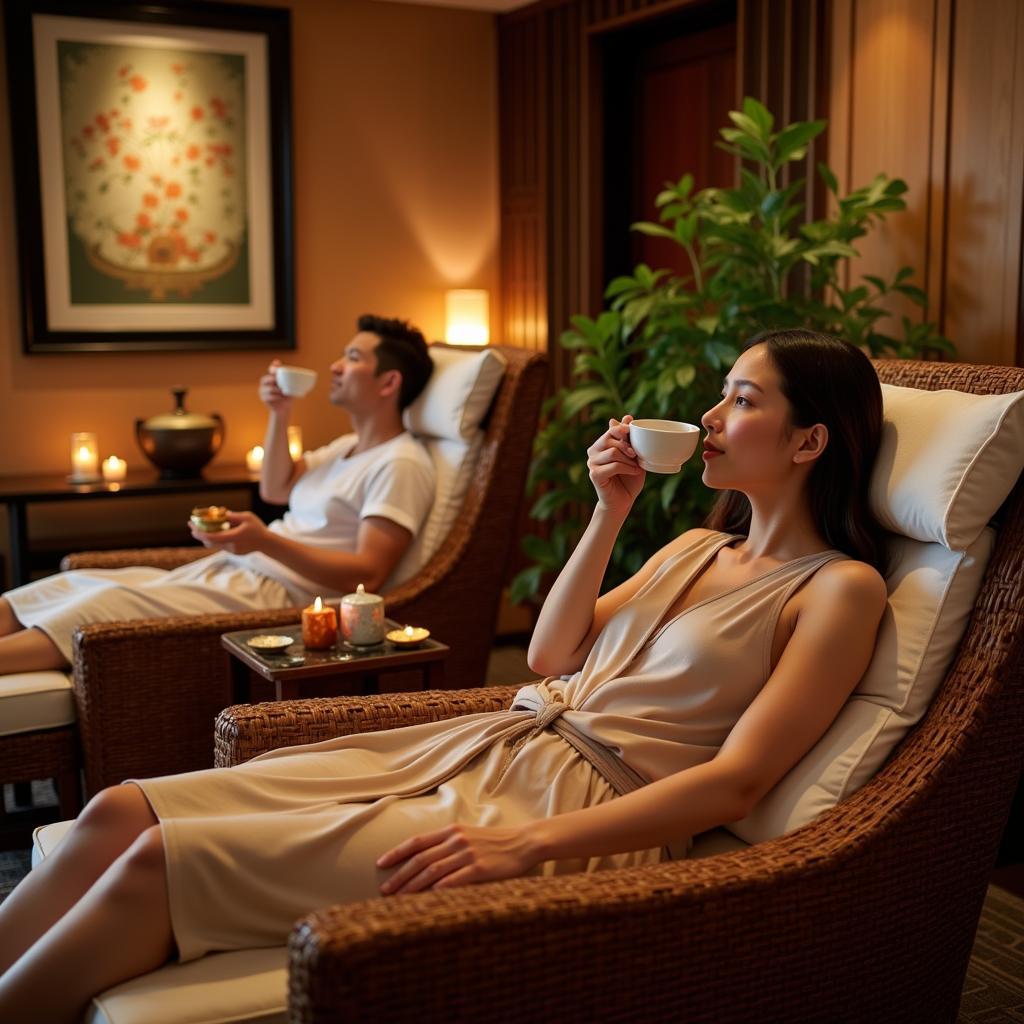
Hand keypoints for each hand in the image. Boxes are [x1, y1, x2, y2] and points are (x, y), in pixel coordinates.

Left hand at [188, 510, 268, 554]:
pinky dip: (215, 539)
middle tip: (192, 526)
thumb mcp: (247, 517)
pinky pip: (220, 545)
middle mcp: (230, 545)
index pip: (212, 536)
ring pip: (213, 544)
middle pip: (209, 542)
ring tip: (200, 528)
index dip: (199, 532)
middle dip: (198, 534)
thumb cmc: (258, 528)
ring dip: (206, 537)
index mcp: (233, 536)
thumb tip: (221, 513)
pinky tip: (214, 532)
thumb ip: (233, 516)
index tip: (192, 526)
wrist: (266, 543)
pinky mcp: (233, 552)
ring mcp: (231, 550)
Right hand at [258, 359, 291, 412]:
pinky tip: (280, 397)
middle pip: (264, 379)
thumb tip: (302, 378)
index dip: (273, 366)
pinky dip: (275, 397)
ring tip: (283, 392)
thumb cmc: (288, 396)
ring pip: (267, 388)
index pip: (271, 369)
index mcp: (273, 377)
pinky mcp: (263, 398)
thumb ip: (293, 382)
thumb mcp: (292, 388)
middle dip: (272, 379)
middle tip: (278, 381)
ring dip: (276, 390)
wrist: (284, 408)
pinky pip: (268, 396)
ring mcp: (263, 390)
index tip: (277, 364)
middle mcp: (266, 383)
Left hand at [377, 823, 537, 894]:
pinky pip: (453, 881)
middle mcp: (456, 840)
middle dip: (400, 875)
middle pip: (420, 859)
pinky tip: (426, 901)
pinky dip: (437, 891)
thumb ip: (448, 844)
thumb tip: (424, 860)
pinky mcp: (479, 868)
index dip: (397, 853)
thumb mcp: (469, 835)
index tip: (380, 864)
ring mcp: (467, 854)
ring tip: (399, 899)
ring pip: (432, 872)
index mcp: (451, 830)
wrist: (523, 842)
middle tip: (385, 890)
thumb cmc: (495, 842)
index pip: (417, 842)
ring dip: (412, 886)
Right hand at [587, 415, 644, 514]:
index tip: (632, 434)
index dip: (623, 430)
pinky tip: (634, 471)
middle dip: (626, 445)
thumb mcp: (633, 456)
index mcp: (601, 444)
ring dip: (629, 460)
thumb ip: (629, 438)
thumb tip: (626, 416)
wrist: (623, 501)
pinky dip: (627, 468)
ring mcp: (592, 463)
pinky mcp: (594, 475)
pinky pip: (613, 465)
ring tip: (636, 466)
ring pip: (613, 452)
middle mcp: (593, 452)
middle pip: (610, 439)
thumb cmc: (629, 478)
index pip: (611, 430)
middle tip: (635, 455)